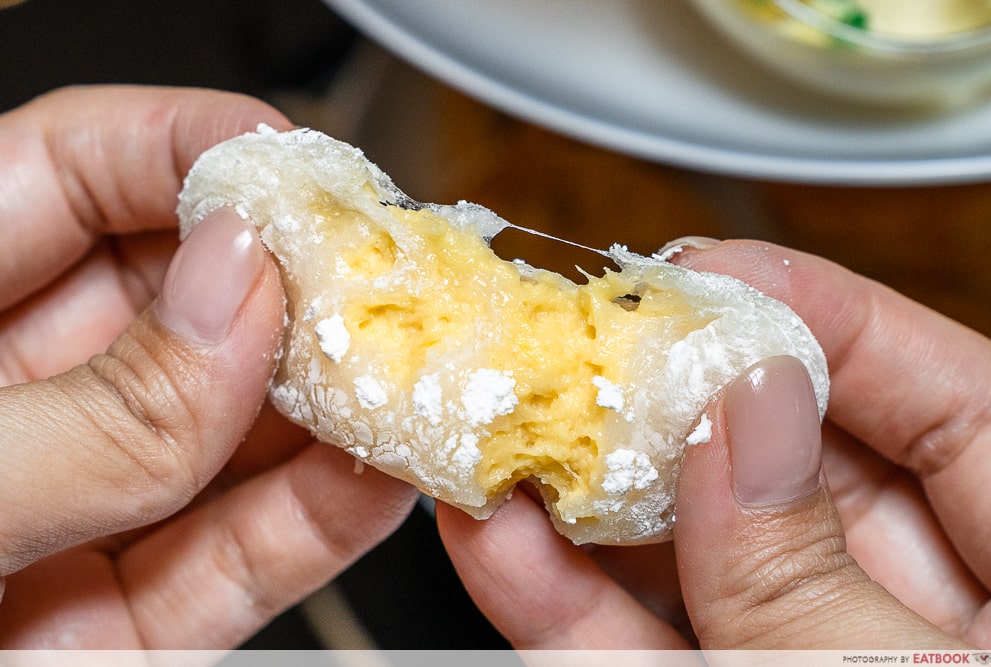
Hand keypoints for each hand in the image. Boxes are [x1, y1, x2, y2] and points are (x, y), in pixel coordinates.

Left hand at [0, 86, 417, 647]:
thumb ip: (84, 412)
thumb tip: (235, 298)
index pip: (66, 173)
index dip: (189, 150)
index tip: (296, 167)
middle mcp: (4, 405)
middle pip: (175, 302)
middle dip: (289, 289)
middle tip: (377, 288)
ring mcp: (69, 512)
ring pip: (223, 436)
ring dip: (326, 412)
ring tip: (404, 385)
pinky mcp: (113, 621)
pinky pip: (230, 557)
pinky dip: (314, 524)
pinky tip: (376, 483)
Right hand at [437, 238, 990, 648]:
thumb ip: (812, 570)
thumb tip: (745, 411)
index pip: (951, 402)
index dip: (831, 320)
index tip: (715, 274)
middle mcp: (920, 612)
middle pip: (795, 471)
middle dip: (679, 409)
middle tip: (586, 350)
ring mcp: (810, 656)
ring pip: (695, 564)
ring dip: (585, 505)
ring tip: (505, 433)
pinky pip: (641, 651)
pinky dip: (561, 603)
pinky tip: (495, 540)